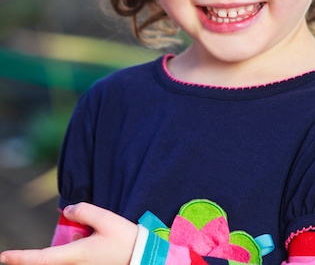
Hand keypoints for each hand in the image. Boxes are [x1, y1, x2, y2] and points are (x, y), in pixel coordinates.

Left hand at [0, 203, 137, 264]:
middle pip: (49, 260)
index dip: (21, 258)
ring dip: (64, 248)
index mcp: (77, 255)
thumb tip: (68, 210)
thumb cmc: (126, 240)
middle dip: (37, 256)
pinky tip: (94, 243)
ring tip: (90, 238)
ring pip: (63, 258)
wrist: (144, 258)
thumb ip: (84, 211)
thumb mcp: (107, 219)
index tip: (4, 256)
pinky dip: (74, 250)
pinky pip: (73, 259)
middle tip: (36, 249)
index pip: (42, 258)